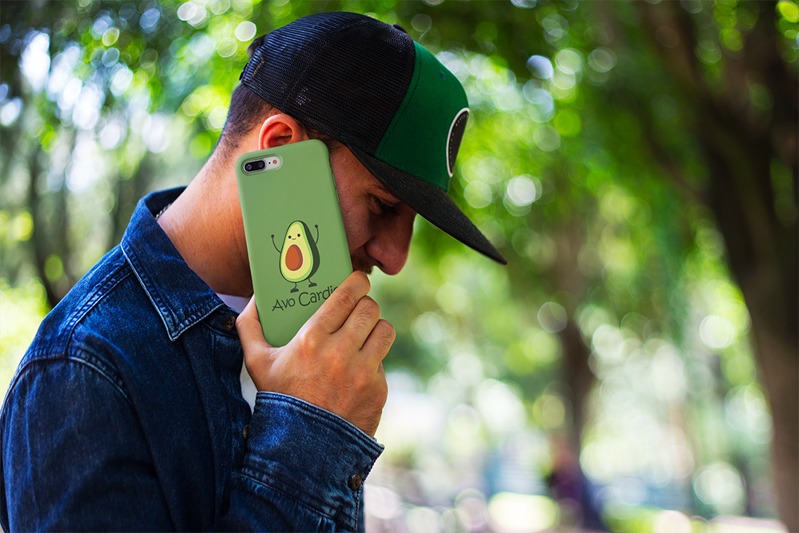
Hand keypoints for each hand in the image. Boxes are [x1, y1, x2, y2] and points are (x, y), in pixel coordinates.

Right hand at [236, 272, 393, 436]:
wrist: (302, 449)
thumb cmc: (278, 399)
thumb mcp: (256, 362)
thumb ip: (249, 326)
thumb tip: (255, 298)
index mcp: (312, 339)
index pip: (347, 296)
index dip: (357, 282)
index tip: (358, 281)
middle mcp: (340, 353)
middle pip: (370, 309)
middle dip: (366, 305)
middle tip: (359, 308)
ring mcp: (362, 372)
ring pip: (384, 330)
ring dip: (375, 329)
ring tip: (365, 333)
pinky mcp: (378, 390)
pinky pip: (383, 362)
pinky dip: (373, 362)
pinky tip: (358, 369)